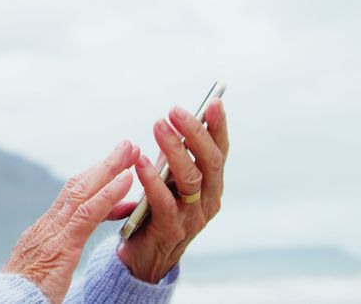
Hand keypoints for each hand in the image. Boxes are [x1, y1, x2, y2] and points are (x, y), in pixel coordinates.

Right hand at [3, 140, 138, 303]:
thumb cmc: (25, 298)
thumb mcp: (42, 273)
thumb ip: (53, 257)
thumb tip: (59, 254)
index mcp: (43, 233)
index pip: (72, 201)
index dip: (94, 184)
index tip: (115, 174)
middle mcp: (46, 226)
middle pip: (77, 186)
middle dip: (103, 165)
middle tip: (125, 146)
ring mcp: (52, 233)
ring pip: (82, 190)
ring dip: (109, 168)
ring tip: (130, 150)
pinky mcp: (61, 246)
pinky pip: (88, 214)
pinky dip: (108, 194)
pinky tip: (125, 180)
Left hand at [117, 99, 229, 282]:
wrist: (144, 258)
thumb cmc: (156, 211)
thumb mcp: (170, 180)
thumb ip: (176, 157)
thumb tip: (176, 121)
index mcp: (212, 186)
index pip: (220, 152)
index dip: (218, 127)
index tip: (213, 102)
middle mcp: (209, 201)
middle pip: (210, 162)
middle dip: (196, 133)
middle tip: (176, 111)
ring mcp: (193, 218)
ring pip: (191, 179)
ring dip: (174, 150)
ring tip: (159, 126)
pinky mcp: (171, 230)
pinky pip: (164, 201)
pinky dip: (152, 178)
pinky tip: (141, 160)